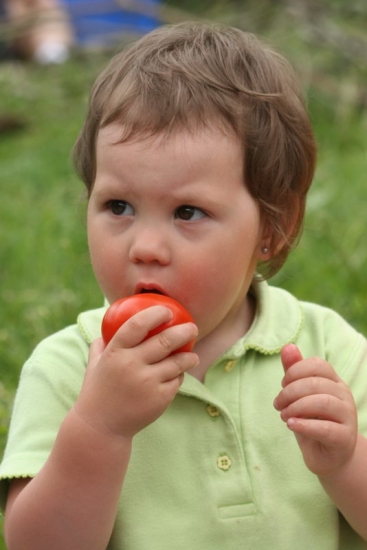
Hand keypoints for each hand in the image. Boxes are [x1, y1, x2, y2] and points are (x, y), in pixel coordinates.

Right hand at [74, 305, 198, 438]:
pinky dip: (179, 376)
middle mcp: (131, 366)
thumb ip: (101, 345)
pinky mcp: (159, 398)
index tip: (167, 311)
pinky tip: (178, 375)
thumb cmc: (98, 391)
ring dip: (189, 357)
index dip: (154, 314)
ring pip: (177, 362)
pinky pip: (176, 381)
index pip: (137, 325)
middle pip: (165, 341)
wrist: (100, 427)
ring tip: (193, 356)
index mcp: (115, 352)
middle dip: (184, 331)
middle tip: (193, 327)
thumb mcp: (94, 365)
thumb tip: (109, 325)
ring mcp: (147, 383)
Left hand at [274, 344, 357, 476]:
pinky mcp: (344, 438)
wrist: (327, 456)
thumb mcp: (299, 396)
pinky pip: (325, 428)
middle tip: (278, 404)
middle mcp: (344, 396)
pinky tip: (291, 425)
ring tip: (283, 416)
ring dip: (296, 407)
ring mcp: (347, 417)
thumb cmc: (312, 421)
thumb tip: (288, 346)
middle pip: (316, 383)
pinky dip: (304, 425)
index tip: (282, 385)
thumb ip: (294, 372)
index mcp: (334, 381)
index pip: (318, 364)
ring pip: (323, 403)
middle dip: (290, 392)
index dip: (295, 371)